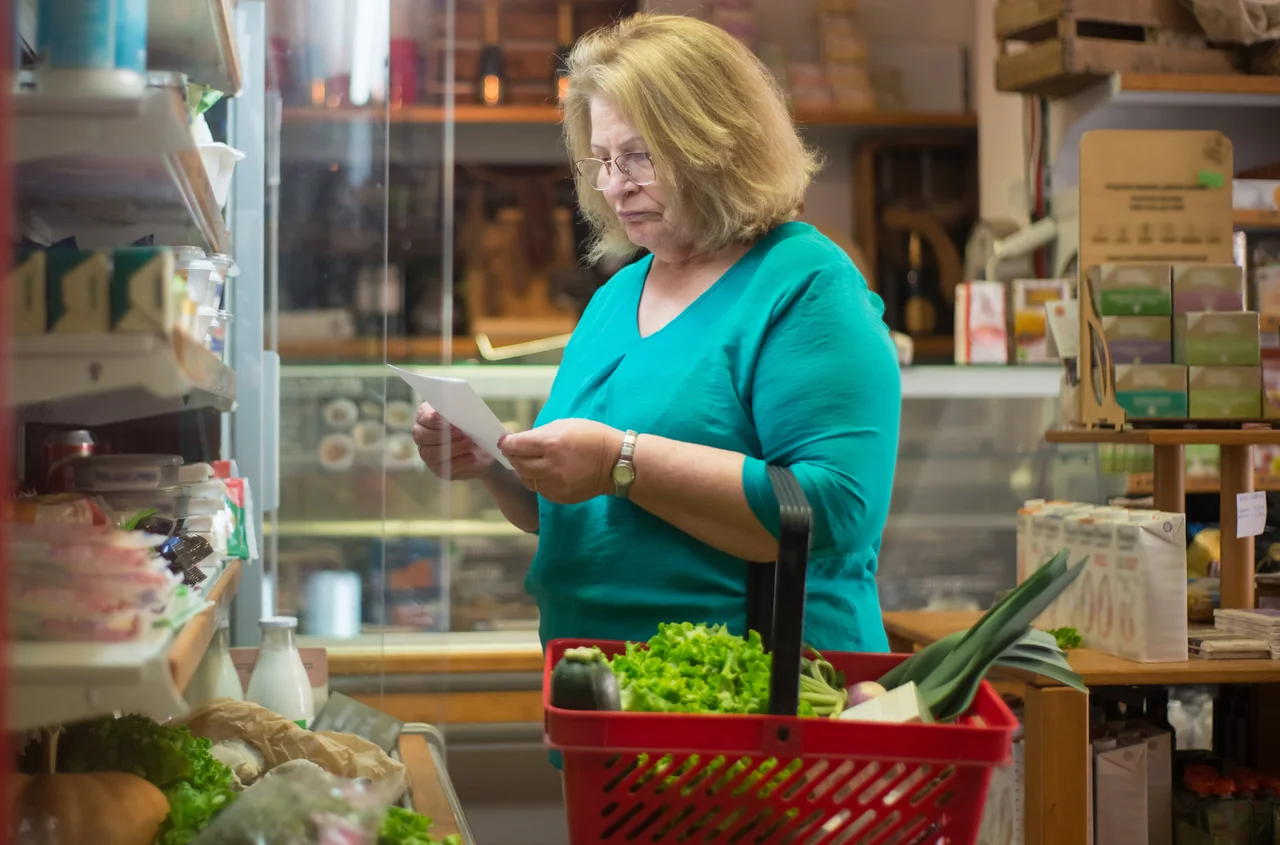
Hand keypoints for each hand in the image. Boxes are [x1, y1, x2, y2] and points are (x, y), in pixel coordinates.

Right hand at [412, 402, 494, 480]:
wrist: (483, 449)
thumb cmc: (472, 427)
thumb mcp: (468, 417)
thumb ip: (460, 414)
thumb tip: (460, 415)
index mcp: (426, 416)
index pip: (422, 417)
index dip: (434, 419)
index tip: (450, 421)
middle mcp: (422, 435)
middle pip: (422, 436)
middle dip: (442, 435)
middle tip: (461, 433)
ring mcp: (427, 453)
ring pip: (431, 453)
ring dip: (453, 448)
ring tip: (469, 444)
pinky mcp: (437, 468)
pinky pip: (443, 467)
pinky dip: (459, 461)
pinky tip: (471, 457)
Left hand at [499, 419, 621, 503]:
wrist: (616, 462)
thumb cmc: (591, 437)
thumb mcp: (565, 425)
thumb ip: (539, 434)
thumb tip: (519, 441)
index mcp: (551, 443)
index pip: (515, 446)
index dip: (507, 443)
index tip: (505, 441)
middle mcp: (551, 466)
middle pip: (517, 464)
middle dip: (514, 456)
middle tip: (517, 451)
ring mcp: (555, 484)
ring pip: (526, 479)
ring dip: (524, 470)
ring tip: (532, 461)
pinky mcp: (560, 497)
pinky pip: (539, 489)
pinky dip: (538, 481)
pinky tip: (546, 472)